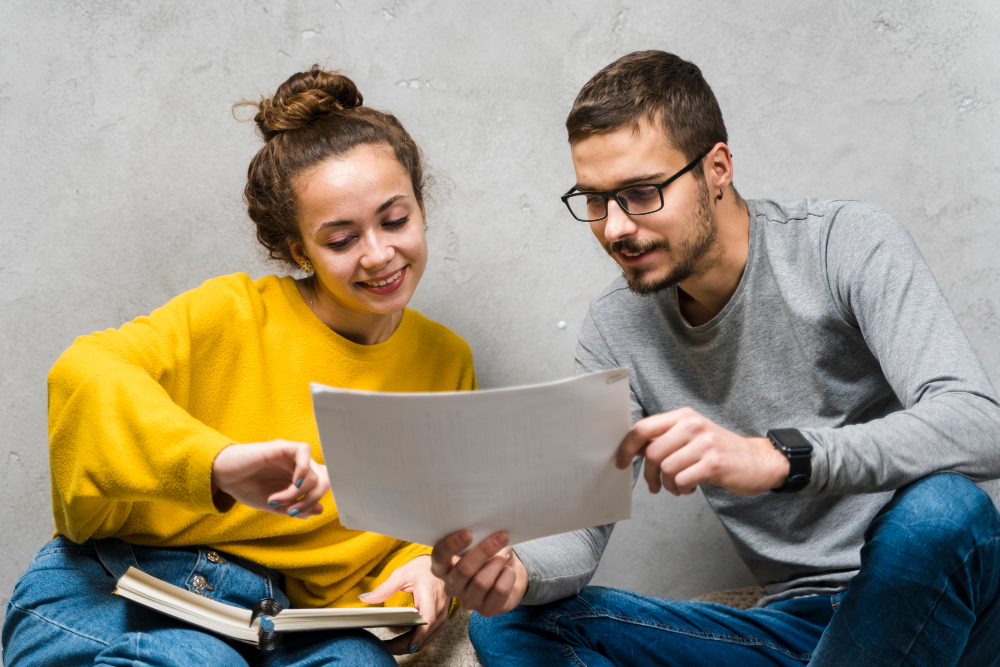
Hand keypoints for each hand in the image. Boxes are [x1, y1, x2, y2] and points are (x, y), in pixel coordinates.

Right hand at [211, 440, 328, 518]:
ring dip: (296, 494)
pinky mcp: (282, 447)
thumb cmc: (246, 487)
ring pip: (314, 472)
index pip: (323, 485)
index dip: (317, 500)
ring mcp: (292, 456)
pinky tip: (293, 483)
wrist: (223, 477)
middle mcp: (299, 466)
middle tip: (291, 511)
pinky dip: (304, 469)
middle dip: (311, 500)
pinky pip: (304, 451)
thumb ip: (296, 507)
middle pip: (324, 481)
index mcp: (299, 479)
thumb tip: (320, 510)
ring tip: (275, 501)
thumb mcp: (274, 505)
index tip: (299, 512)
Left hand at [359, 555, 448, 654]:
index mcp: (430, 594)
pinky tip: (401, 642)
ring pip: (426, 639)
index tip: (409, 646)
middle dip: (403, 645)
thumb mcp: (402, 574)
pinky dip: (415, 642)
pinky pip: (428, 637)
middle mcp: (439, 608)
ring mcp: (442, 615)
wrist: (442, 567)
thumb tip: (365, 598)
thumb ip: (384, 588)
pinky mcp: (441, 620)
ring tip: (388, 646)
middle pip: (423, 634)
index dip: (420, 634)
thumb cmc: (423, 569)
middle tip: (383, 647)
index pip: (428, 618)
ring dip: (408, 646)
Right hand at [431, 530, 527, 617]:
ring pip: (482, 582)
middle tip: (500, 537)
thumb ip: (475, 539)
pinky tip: (509, 570)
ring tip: (505, 553)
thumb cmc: (489, 554)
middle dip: (484, 551)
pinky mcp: (486, 610)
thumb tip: (482, 532)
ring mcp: (468, 601)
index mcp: (443, 567)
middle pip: (464, 570)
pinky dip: (507, 576)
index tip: (468, 533)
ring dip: (498, 562)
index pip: (439, 557)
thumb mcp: (480, 543)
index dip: (451, 545)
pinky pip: (499, 591)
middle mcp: (451, 586)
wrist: (508, 573)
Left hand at [616, 407, 788, 495]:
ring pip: (667, 469)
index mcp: (683, 416)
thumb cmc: (720, 451)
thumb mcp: (692, 436)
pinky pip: (682, 480)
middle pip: (653, 453)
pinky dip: (681, 489)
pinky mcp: (714, 464)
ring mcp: (704, 444)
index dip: (627, 447)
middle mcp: (693, 425)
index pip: (643, 427)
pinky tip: (689, 488)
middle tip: (655, 485)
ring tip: (678, 487)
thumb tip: (634, 449)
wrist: (758, 461)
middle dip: (650, 475)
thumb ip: (665, 439)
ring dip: (668, 485)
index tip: (621, 462)